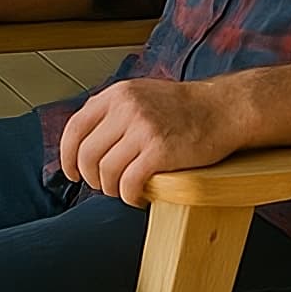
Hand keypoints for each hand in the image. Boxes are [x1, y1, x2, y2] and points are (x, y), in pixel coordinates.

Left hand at [57, 78, 247, 205]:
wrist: (223, 109)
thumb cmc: (184, 108)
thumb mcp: (141, 94)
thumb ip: (112, 111)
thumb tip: (83, 140)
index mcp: (117, 94)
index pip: (75, 128)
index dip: (67, 156)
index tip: (72, 173)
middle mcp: (126, 108)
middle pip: (87, 155)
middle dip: (91, 178)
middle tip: (104, 186)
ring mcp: (143, 129)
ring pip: (105, 172)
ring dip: (111, 189)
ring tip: (124, 191)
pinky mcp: (160, 151)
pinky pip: (128, 182)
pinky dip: (128, 196)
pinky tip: (138, 197)